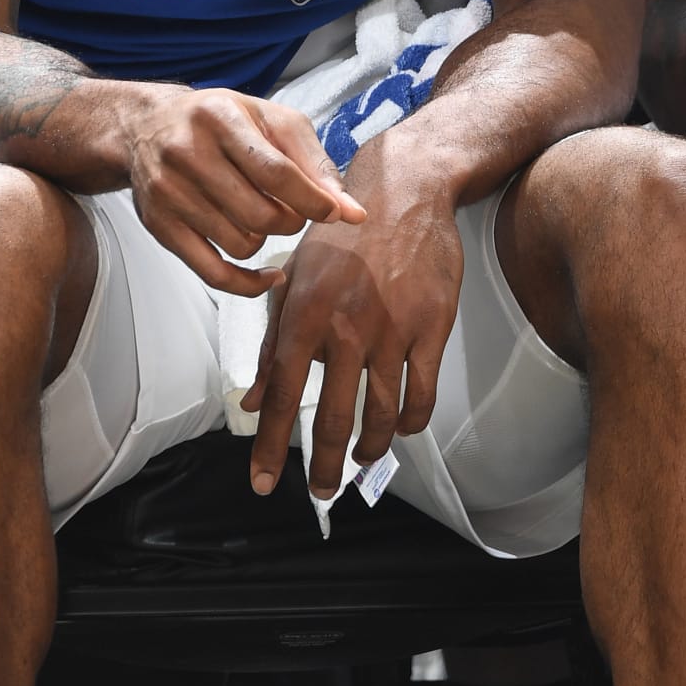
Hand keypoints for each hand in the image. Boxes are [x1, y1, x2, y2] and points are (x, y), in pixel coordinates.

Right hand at [122, 86, 364, 294]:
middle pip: (260, 215)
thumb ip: (314, 164)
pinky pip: (213, 273)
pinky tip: (269, 273)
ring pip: (240, 244)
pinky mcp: (159, 226)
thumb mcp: (271, 122)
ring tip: (263, 218)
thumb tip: (353, 213)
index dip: (312, 200)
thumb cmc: (221, 122)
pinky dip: (248, 283)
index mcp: (219, 118)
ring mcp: (168, 192)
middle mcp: (187, 153)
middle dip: (291, 221)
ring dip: (266, 240)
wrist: (146, 126)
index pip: (276, 173)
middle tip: (294, 211)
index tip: (332, 213)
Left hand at [240, 159, 464, 498]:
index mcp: (304, 315)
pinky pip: (422, 392)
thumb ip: (273, 343)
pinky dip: (412, 421)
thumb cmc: (343, 237)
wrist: (404, 193)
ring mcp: (392, 330)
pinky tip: (403, 429)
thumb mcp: (294, 280)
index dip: (270, 447)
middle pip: (331, 416)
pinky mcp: (432, 327)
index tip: (263, 483)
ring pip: (382, 413)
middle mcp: (346, 328)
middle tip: (321, 492)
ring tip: (361, 461)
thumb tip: (253, 400)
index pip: (280, 396)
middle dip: (323, 465)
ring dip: (370, 448)